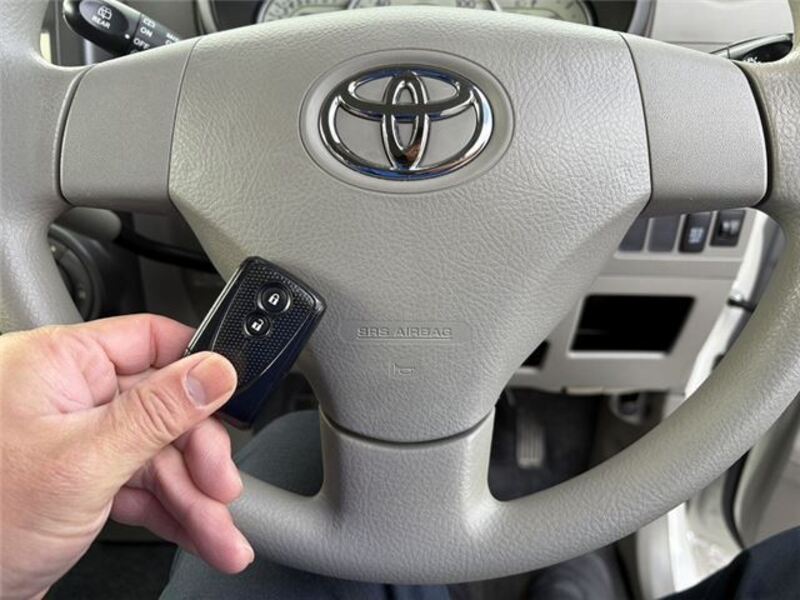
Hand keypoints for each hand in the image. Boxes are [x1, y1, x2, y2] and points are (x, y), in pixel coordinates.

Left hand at [0, 314, 252, 598]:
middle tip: (222, 487)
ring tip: (221, 535)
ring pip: (158, 454)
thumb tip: (214, 371)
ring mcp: (75, 439)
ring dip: (195, 496)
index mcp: (57, 364)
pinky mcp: (80, 479)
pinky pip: (142, 484)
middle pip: (164, 406)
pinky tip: (200, 534)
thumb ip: (158, 412)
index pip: (150, 339)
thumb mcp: (86, 462)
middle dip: (200, 455)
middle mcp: (68, 395)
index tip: (234, 398)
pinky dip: (173, 511)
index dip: (198, 368)